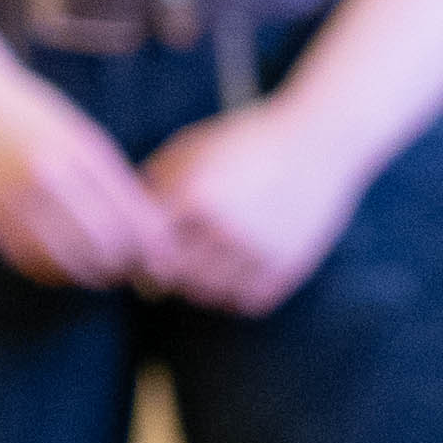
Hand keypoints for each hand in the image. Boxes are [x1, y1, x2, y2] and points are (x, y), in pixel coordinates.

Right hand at [0, 71, 166, 287]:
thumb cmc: (28, 113)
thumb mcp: (78, 132)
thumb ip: (110, 176)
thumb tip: (146, 228)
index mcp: (78, 150)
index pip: (132, 215)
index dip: (152, 244)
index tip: (158, 255)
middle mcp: (46, 174)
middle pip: (105, 244)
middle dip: (126, 264)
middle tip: (132, 270)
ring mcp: (13, 195)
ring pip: (68, 261)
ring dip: (91, 274)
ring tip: (101, 274)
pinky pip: (30, 262)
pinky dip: (54, 273)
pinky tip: (64, 267)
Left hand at [138, 100, 377, 313]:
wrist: (320, 141)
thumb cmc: (246, 140)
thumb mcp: (191, 147)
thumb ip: (155, 181)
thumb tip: (122, 216)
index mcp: (197, 192)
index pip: (145, 241)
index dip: (135, 247)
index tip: (136, 243)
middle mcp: (227, 225)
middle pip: (173, 273)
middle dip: (163, 268)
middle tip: (166, 260)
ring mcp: (260, 249)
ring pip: (208, 293)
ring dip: (196, 284)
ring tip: (198, 265)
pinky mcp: (290, 265)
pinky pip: (247, 302)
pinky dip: (233, 295)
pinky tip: (230, 273)